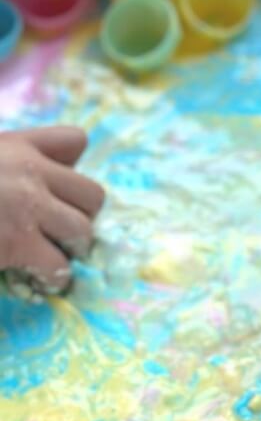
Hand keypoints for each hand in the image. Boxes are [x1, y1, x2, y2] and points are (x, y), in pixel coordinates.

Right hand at [0, 126, 104, 294]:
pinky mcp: (16, 242)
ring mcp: (27, 206)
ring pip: (82, 230)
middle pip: (92, 193)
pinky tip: (39, 279)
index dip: (70, 168)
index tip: (53, 189)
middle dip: (81, 215)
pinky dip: (52, 277)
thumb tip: (37, 184)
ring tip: (52, 257)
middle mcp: (30, 171)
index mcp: (17, 145)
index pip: (75, 141)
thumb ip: (8, 162)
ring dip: (70, 247)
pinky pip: (58, 265)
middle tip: (59, 232)